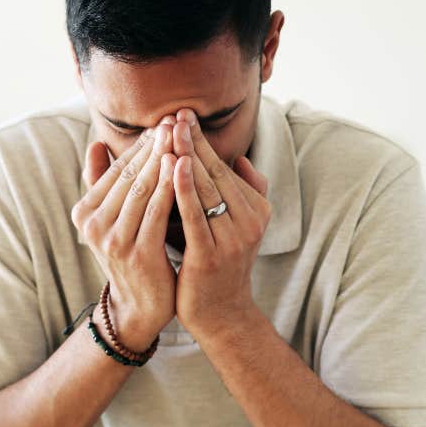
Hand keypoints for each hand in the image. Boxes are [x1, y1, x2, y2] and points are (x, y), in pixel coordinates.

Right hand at [71, 119, 178, 351]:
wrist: (140, 306)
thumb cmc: (132, 255)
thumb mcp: (112, 219)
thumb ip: (103, 184)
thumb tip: (96, 143)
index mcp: (84, 213)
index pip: (115, 169)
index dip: (139, 144)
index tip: (162, 122)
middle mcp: (94, 226)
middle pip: (129, 176)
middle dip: (153, 145)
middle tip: (174, 120)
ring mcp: (114, 241)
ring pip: (143, 190)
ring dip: (163, 159)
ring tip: (181, 136)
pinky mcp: (138, 254)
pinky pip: (157, 212)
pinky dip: (171, 187)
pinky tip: (185, 168)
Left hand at [171, 108, 271, 335]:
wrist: (219, 314)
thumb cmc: (217, 265)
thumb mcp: (235, 226)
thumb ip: (242, 193)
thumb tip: (240, 159)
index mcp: (254, 209)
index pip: (224, 166)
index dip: (201, 140)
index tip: (182, 114)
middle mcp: (249, 221)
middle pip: (216, 172)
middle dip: (192, 141)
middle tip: (174, 113)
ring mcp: (232, 239)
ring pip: (206, 190)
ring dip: (186, 157)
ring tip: (170, 130)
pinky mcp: (211, 256)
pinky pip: (196, 216)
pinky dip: (184, 189)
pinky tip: (172, 167)